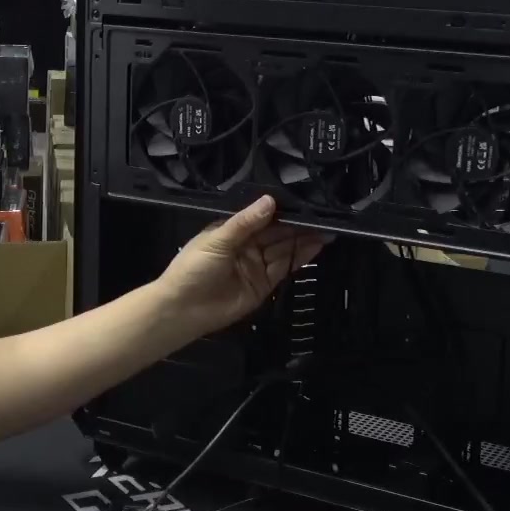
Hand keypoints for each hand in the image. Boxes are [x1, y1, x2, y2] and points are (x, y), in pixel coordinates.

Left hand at [152, 196, 330, 337]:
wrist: (183, 309)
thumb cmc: (192, 269)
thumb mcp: (217, 240)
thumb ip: (245, 223)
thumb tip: (270, 201)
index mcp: (232, 230)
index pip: (262, 217)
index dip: (282, 211)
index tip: (304, 202)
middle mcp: (247, 246)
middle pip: (277, 233)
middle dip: (299, 225)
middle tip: (324, 216)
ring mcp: (256, 265)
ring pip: (284, 249)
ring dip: (304, 240)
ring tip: (327, 230)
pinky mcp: (264, 284)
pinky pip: (284, 268)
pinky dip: (300, 258)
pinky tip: (315, 246)